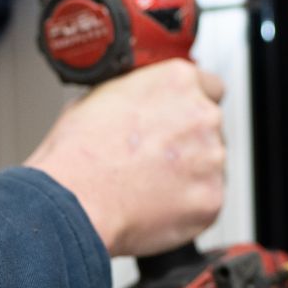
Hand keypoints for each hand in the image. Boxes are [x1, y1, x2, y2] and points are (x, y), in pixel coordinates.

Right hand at [23, 59, 226, 257]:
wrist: (75, 202)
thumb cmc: (79, 154)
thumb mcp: (98, 97)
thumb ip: (136, 94)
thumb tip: (138, 102)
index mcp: (178, 82)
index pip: (210, 87)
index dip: (190, 105)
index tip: (181, 118)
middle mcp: (202, 115)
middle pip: (209, 127)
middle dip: (188, 142)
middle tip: (155, 158)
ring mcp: (212, 158)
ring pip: (210, 165)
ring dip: (190, 174)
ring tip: (149, 185)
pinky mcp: (212, 198)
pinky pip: (207, 200)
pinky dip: (188, 205)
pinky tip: (156, 205)